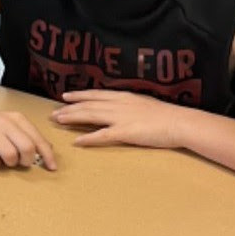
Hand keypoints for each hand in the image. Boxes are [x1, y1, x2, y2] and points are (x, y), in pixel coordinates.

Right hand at [0, 106, 56, 169]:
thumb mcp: (9, 122)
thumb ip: (27, 134)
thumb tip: (48, 149)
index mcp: (16, 118)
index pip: (37, 138)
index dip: (47, 155)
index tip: (52, 167)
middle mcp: (4, 123)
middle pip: (27, 148)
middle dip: (26, 160)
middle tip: (20, 162)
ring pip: (11, 157)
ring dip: (9, 163)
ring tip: (2, 157)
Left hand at [50, 90, 181, 148]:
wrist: (180, 122)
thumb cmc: (165, 116)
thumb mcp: (143, 104)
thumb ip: (128, 105)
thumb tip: (117, 107)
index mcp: (124, 97)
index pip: (96, 95)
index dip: (79, 95)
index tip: (65, 96)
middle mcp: (119, 104)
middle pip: (88, 105)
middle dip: (69, 108)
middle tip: (53, 113)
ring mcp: (121, 118)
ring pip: (91, 115)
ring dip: (73, 118)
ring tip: (58, 121)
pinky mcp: (126, 132)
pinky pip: (103, 135)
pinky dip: (88, 138)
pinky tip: (77, 141)